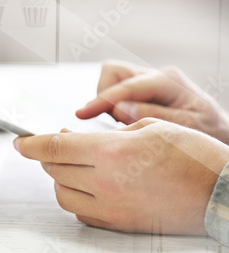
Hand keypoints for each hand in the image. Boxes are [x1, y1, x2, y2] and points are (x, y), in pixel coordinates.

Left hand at [14, 118, 228, 234]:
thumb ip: (107, 133)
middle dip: (48, 155)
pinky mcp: (118, 224)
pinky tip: (87, 187)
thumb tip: (77, 138)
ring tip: (72, 167)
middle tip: (57, 144)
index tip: (19, 141)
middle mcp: (105, 183)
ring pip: (62, 194)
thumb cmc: (193, 156)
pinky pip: (81, 213)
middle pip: (54, 169)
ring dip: (60, 178)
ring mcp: (110, 207)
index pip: (55, 147)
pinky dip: (76, 198)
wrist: (220, 193)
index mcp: (111, 153)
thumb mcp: (150, 128)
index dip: (31, 143)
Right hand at [76, 60, 228, 143]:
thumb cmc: (208, 133)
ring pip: (111, 81)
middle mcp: (156, 77)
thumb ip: (152, 116)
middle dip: (103, 96)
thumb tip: (118, 109)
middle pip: (113, 73)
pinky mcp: (142, 93)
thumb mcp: (187, 127)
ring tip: (120, 125)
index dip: (100, 100)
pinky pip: (115, 93)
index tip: (81, 114)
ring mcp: (148, 83)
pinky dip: (111, 108)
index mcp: (167, 82)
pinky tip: (125, 125)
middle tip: (110, 122)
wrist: (219, 135)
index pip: (125, 86)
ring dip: (106, 103)